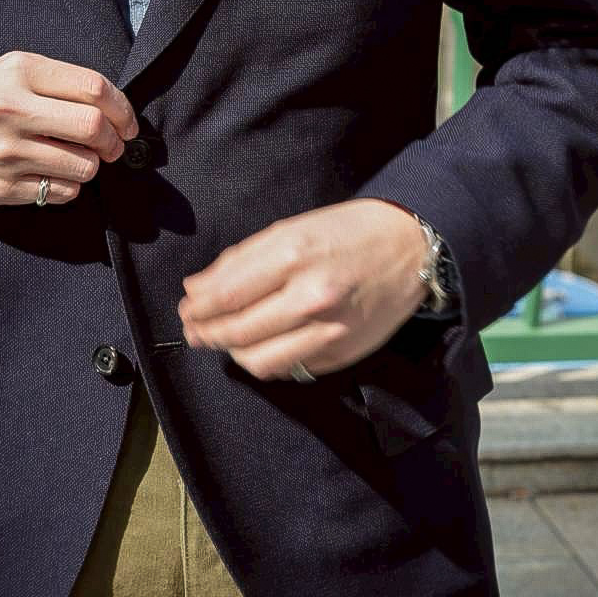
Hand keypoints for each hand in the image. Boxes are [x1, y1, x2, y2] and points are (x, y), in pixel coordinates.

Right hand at [0, 51, 138, 206]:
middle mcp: (12, 110)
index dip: (123, 108)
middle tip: (115, 145)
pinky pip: (61, 192)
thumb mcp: (9, 69)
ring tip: (80, 157)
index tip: (127, 122)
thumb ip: (58, 82)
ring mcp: (5, 153)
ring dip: (93, 165)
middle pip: (95, 129)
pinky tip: (56, 173)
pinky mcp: (0, 187)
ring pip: (84, 166)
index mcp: (20, 73)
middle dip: (116, 141)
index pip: (94, 88)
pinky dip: (70, 185)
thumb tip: (113, 107)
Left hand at [178, 200, 428, 380]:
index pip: (227, 295)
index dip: (198, 308)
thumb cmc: (349, 231)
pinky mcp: (341, 353)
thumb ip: (242, 260)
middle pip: (238, 332)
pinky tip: (260, 346)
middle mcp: (311, 296)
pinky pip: (290, 367)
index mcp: (294, 255)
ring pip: (260, 361)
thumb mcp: (293, 229)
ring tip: (222, 342)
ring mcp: (329, 330)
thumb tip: (196, 289)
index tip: (186, 309)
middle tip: (194, 330)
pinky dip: (268, 360)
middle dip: (207, 333)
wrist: (411, 248)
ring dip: (232, 354)